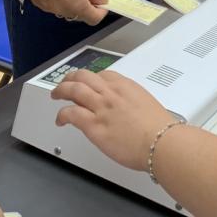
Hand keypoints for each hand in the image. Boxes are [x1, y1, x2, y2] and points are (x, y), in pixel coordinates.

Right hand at [28, 0, 107, 24]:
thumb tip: (101, 0)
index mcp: (76, 5)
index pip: (93, 19)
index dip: (101, 12)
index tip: (102, 4)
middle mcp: (61, 10)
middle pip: (79, 16)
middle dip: (86, 7)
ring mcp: (48, 7)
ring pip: (65, 11)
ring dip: (72, 4)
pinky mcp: (38, 1)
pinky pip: (53, 5)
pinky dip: (58, 0)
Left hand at [52, 70, 170, 171]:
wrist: (160, 142)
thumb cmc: (159, 130)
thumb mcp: (148, 106)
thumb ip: (134, 105)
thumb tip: (130, 112)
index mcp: (126, 87)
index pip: (103, 75)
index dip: (92, 78)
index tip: (89, 82)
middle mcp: (111, 93)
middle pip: (84, 77)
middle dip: (71, 78)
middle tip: (65, 83)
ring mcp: (100, 107)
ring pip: (73, 90)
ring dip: (61, 90)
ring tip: (56, 95)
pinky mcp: (93, 125)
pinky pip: (70, 113)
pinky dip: (61, 114)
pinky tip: (59, 120)